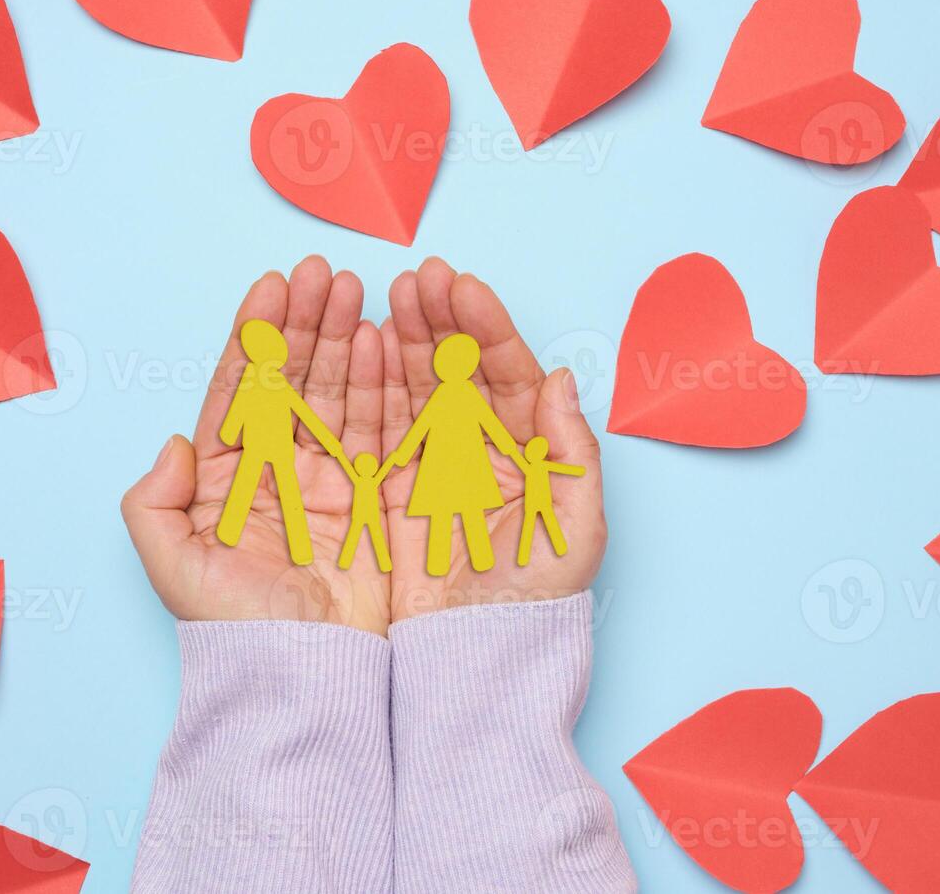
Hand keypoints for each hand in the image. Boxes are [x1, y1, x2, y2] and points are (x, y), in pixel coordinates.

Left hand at [121, 256, 390, 636]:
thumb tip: (173, 442)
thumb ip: (156, 501)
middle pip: (291, 378)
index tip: (271, 285)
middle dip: (306, 323)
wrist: (302, 674)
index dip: (254, 335)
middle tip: (324, 272)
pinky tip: (385, 341)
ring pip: (335, 392)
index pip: (239, 388)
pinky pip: (377, 427)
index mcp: (224, 476)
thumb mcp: (173, 565)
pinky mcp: (370, 496)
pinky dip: (382, 384)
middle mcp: (274, 468)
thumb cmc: (233, 628)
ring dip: (345, 339)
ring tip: (357, 290)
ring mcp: (325, 478)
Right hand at [382, 258, 606, 622]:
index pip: (509, 375)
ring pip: (417, 389)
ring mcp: (434, 466)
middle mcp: (482, 451)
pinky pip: (380, 426)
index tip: (462, 287)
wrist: (474, 662)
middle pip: (458, 371)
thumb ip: (573, 453)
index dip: (487, 328)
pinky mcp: (392, 489)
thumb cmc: (534, 603)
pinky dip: (371, 386)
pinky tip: (365, 347)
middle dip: (440, 321)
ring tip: (388, 296)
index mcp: (530, 453)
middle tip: (419, 278)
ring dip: (405, 341)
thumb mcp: (573, 530)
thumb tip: (563, 378)